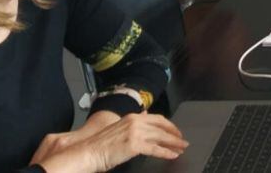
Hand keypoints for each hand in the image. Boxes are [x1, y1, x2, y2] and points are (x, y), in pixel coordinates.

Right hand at [37, 113, 186, 172]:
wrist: (87, 153)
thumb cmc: (100, 146)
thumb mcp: (119, 129)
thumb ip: (133, 125)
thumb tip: (146, 115)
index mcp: (132, 117)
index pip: (157, 118)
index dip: (168, 125)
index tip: (175, 131)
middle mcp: (135, 121)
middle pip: (162, 127)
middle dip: (174, 134)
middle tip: (182, 141)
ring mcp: (135, 132)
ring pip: (161, 137)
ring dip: (173, 143)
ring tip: (181, 148)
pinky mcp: (135, 144)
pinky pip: (155, 149)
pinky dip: (166, 152)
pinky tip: (172, 155)